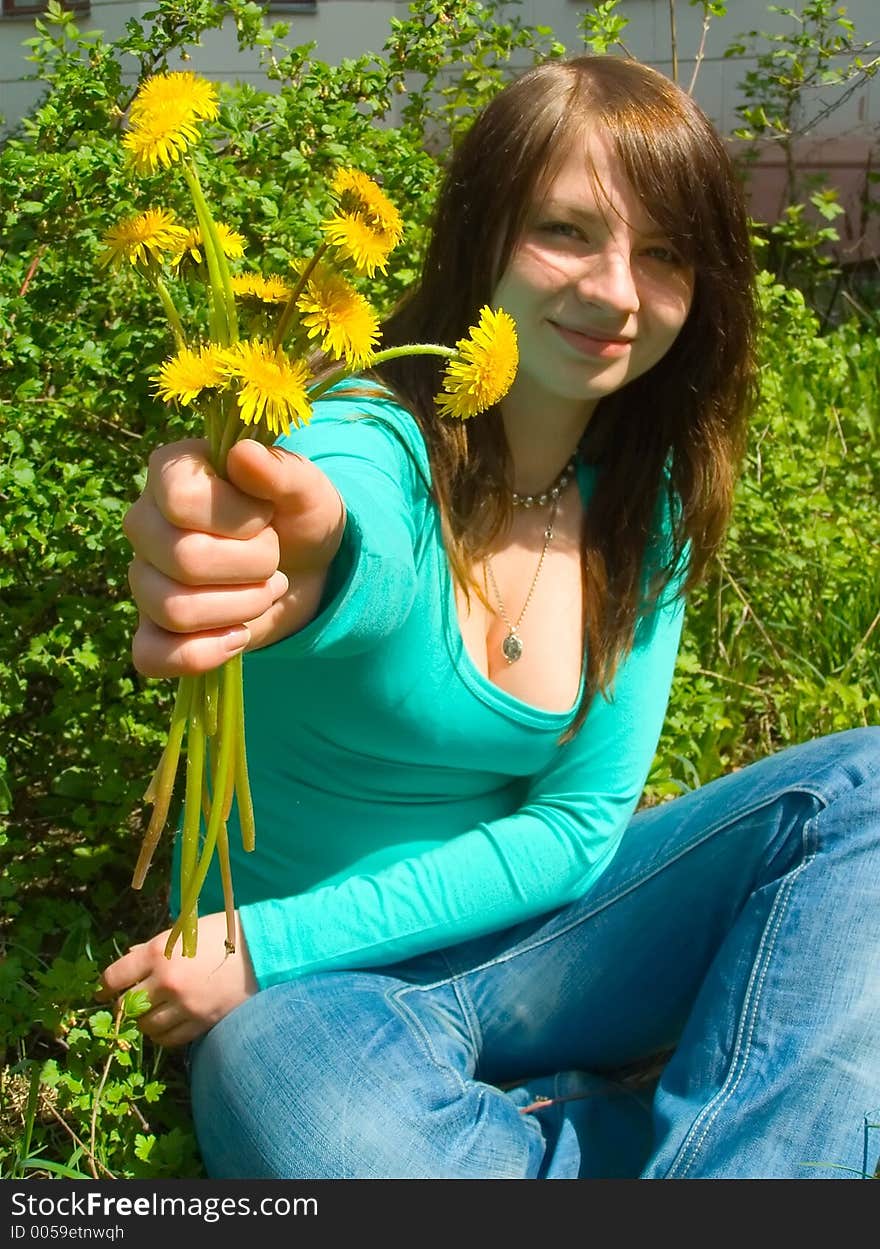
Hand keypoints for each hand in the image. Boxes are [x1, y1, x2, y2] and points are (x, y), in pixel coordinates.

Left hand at [97, 911, 258, 1046]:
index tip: (102, 991)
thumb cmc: (221, 932)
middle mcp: (166, 981)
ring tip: (150, 1013)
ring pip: (146, 1026)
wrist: (261, 948)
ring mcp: (183, 1005)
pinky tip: (167, 1024)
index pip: (115, 976)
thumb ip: (154, 947)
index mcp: (158, 952)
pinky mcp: (200, 1021)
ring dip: (144, 1021)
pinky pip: (169, 1039)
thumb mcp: (184, 931)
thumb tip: (129, 957)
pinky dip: (162, 1035)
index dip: (104, 986)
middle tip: (127, 1004)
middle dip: (124, 1006)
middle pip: (127, 1005)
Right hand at [126, 437, 345, 675]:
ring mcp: (144, 579)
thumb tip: (241, 455)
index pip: (181, 500)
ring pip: (174, 609)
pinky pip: (151, 656)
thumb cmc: (297, 517)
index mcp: (173, 473)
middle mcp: (146, 524)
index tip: (266, 516)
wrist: (307, 567)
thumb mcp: (307, 490)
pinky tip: (240, 636)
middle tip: (273, 559)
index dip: (237, 519)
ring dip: (242, 606)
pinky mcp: (154, 629)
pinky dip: (203, 655)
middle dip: (252, 567)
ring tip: (265, 589)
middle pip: (182, 559)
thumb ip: (280, 472)